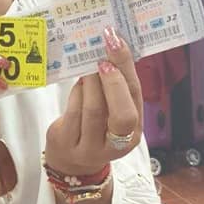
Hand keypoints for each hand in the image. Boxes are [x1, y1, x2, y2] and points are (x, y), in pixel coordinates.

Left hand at [44, 27, 142, 175]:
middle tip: (103, 59)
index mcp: (133, 132)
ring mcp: (92, 148)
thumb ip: (116, 89)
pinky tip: (79, 84)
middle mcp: (117, 144)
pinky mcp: (68, 144)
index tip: (116, 43)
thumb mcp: (111, 114)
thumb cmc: (95, 129)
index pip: (135, 96)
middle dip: (113, 82)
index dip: (126, 68)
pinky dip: (77, 93)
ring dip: (91, 83)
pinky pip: (73, 113)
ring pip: (94, 111)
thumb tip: (112, 49)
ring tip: (88, 67)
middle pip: (122, 115)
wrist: (71, 160)